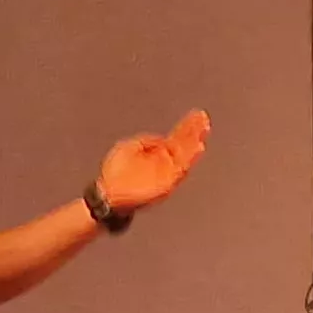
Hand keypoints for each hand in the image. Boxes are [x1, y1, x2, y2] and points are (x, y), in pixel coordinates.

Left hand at [96, 110, 214, 215]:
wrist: (109, 196)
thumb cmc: (115, 176)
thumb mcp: (129, 148)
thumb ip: (148, 142)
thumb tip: (161, 138)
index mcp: (157, 154)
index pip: (176, 138)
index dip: (187, 127)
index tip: (197, 116)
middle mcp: (164, 163)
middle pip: (183, 144)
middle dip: (194, 131)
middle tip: (203, 118)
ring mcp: (166, 172)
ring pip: (185, 155)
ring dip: (194, 142)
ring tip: (203, 129)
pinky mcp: (167, 182)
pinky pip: (181, 169)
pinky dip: (190, 158)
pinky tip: (197, 147)